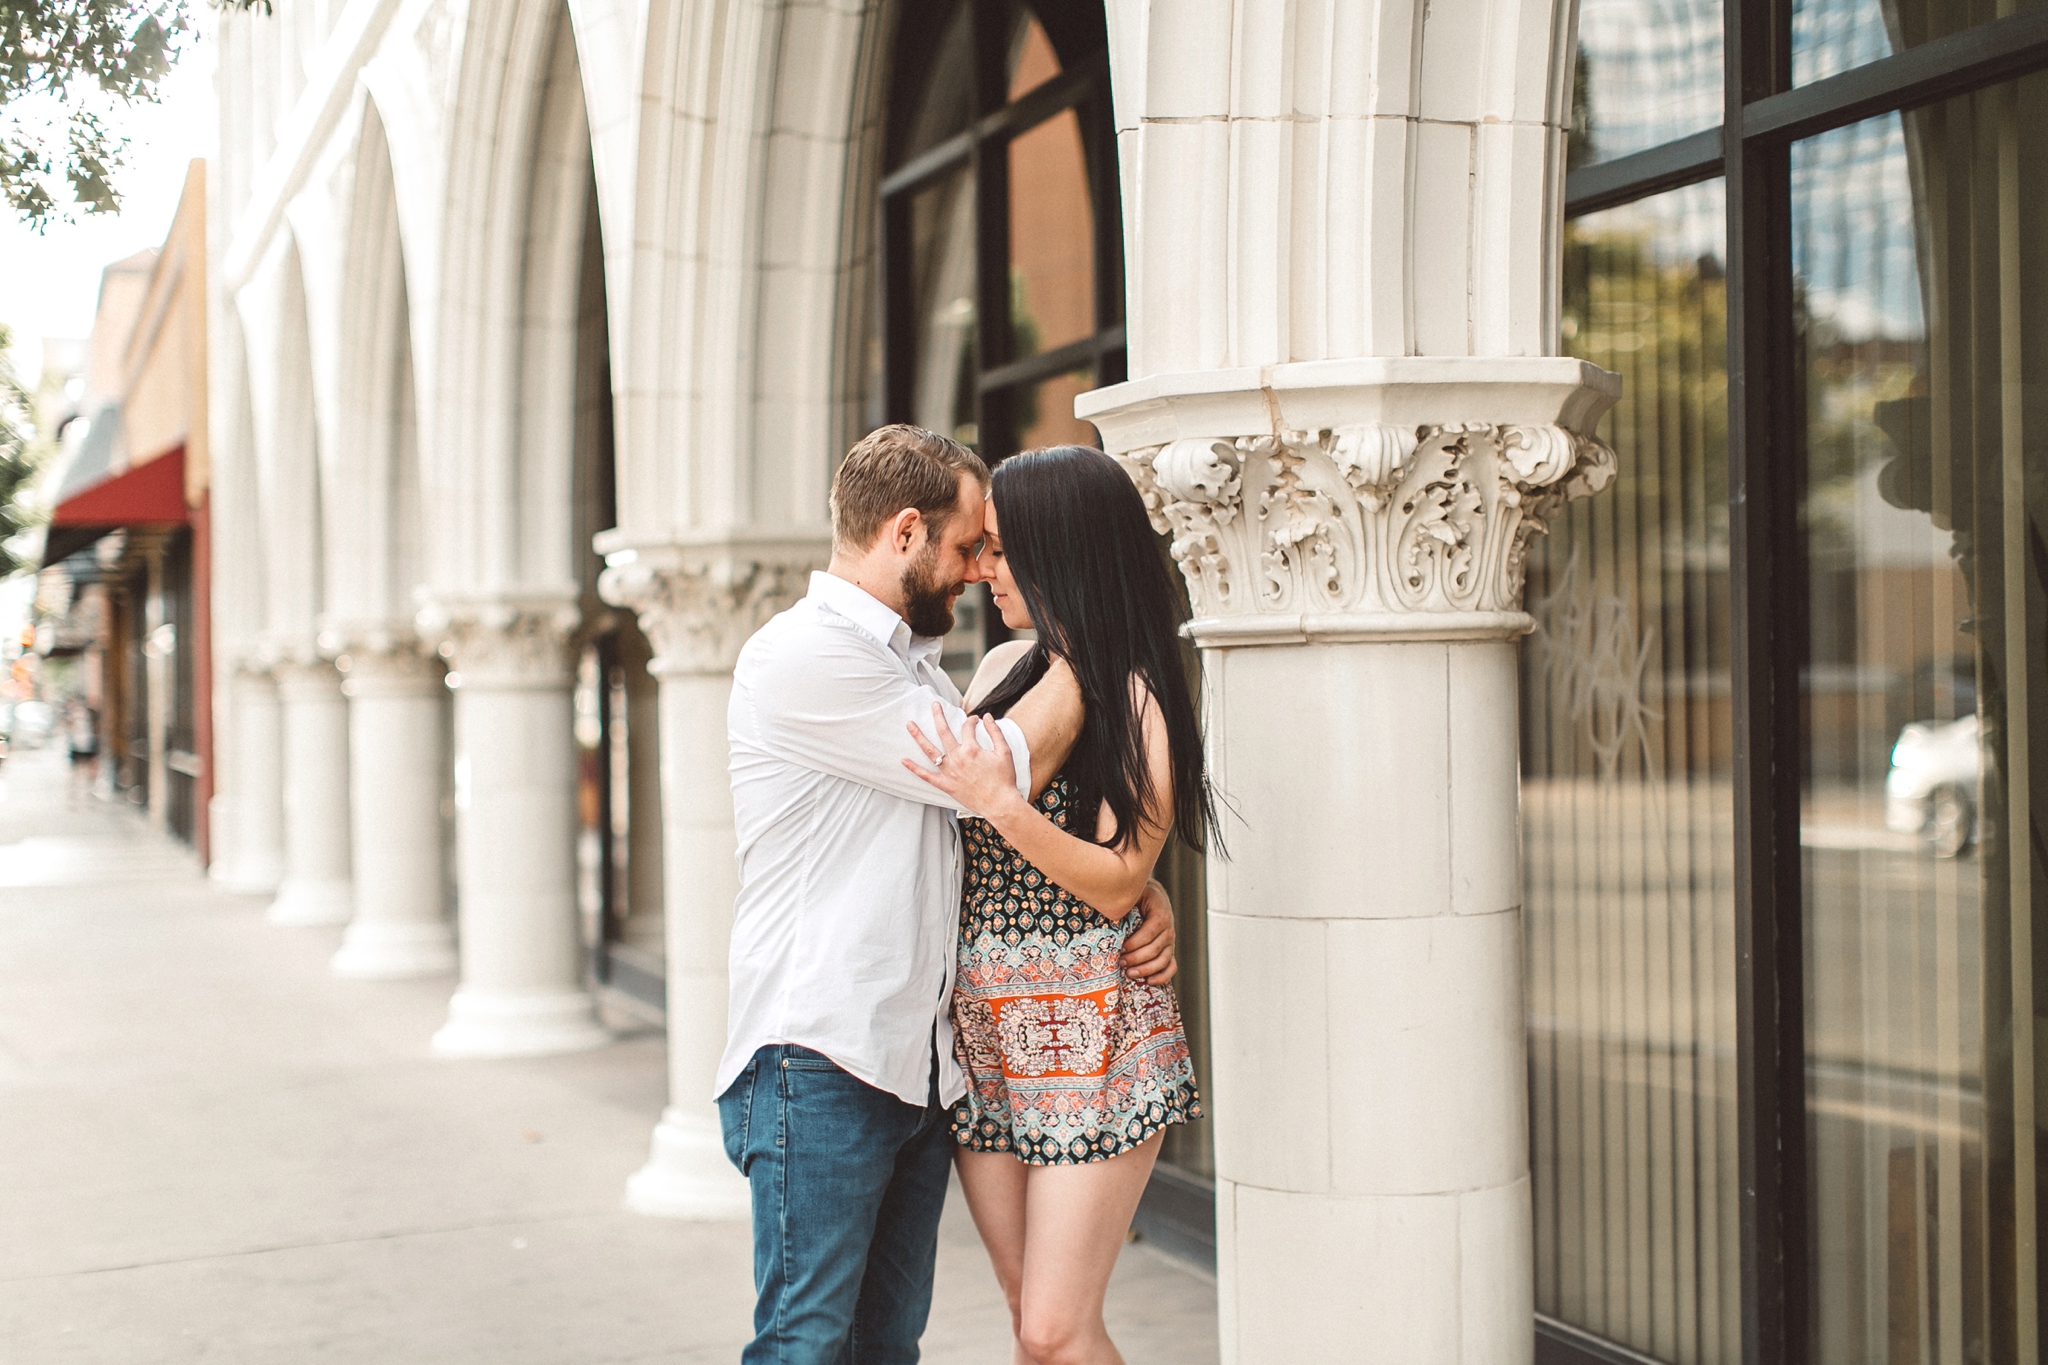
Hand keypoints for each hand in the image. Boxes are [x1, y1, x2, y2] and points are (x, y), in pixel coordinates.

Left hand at [904, 705, 1025, 818]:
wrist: (999, 803)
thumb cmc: (1004, 779)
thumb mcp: (1005, 752)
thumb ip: (995, 732)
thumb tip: (987, 716)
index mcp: (972, 749)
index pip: (967, 727)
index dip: (971, 721)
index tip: (975, 720)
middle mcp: (957, 758)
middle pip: (943, 731)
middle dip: (938, 716)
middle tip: (934, 705)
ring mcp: (949, 772)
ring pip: (930, 751)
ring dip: (918, 736)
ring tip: (910, 725)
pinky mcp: (945, 785)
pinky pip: (926, 776)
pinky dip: (914, 768)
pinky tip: (904, 760)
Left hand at [1121, 878, 1176, 984]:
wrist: (1151, 894)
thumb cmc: (1137, 895)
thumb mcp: (1132, 894)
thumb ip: (1124, 903)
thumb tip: (1109, 914)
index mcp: (1160, 913)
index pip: (1150, 932)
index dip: (1135, 943)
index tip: (1121, 948)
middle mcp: (1169, 929)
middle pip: (1155, 949)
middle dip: (1136, 958)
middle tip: (1120, 963)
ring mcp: (1170, 942)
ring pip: (1163, 960)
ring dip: (1146, 969)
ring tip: (1129, 973)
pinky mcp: (1169, 950)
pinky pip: (1171, 966)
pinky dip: (1162, 976)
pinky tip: (1149, 981)